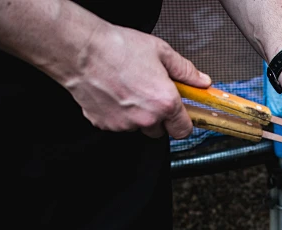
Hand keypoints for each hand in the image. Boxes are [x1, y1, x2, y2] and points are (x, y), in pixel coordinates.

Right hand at [60, 23, 210, 139]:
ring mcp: (124, 124)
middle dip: (158, 117)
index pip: (183, 130)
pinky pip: (117, 124)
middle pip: (160, 130)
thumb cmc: (117, 48)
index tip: (180, 114)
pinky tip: (113, 93)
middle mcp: (146, 117)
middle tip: (150, 94)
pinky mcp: (104, 124)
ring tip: (128, 89)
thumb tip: (201, 81)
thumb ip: (185, 71)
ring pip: (137, 126)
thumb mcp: (161, 52)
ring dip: (137, 115)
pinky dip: (117, 113)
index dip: (182, 122)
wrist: (80, 50)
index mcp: (165, 102)